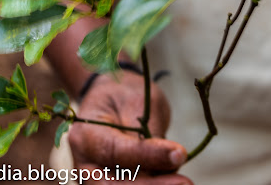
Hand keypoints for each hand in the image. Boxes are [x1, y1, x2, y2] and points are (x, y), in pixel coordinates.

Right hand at [68, 70, 192, 183]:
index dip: (147, 156)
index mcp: (85, 136)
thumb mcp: (138, 103)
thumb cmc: (125, 95)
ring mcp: (96, 178)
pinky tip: (174, 180)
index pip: (114, 152)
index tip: (179, 154)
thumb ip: (149, 133)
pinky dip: (154, 184)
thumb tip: (172, 160)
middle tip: (185, 182)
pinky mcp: (112, 183)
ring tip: (182, 181)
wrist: (112, 98)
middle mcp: (85, 163)